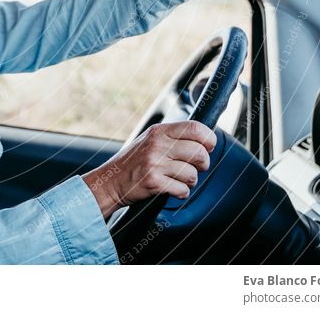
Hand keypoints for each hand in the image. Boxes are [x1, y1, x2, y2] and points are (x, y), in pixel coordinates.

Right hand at [82, 121, 215, 218]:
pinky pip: (182, 189)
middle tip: (196, 167)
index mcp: (159, 131)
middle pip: (199, 152)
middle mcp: (157, 144)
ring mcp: (154, 163)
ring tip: (179, 179)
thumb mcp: (150, 140)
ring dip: (190, 181)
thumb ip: (173, 137)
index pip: (195, 127)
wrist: (110, 180)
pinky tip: (172, 189)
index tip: (208, 147)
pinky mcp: (153, 181)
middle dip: (203, 164)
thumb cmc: (134, 161)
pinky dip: (181, 192)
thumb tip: (205, 139)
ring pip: (192, 173)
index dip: (208, 139)